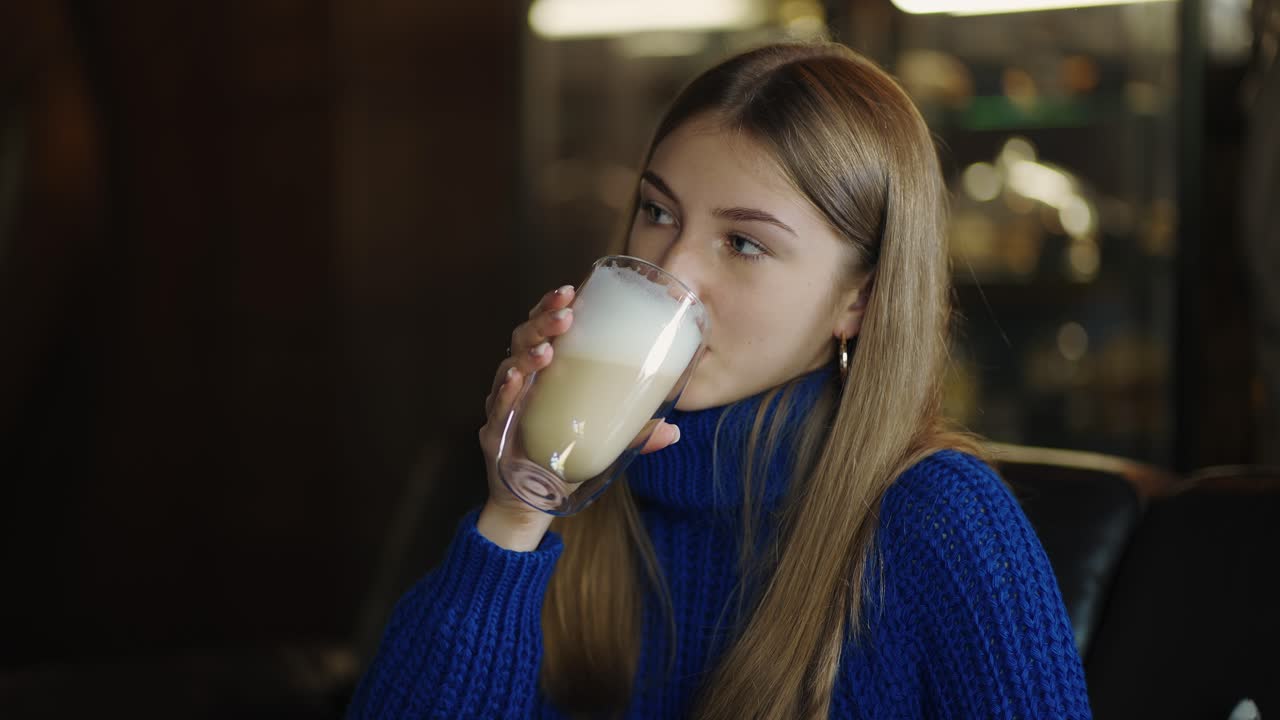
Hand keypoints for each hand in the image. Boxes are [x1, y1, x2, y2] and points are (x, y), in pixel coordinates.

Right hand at [476, 285, 680, 549]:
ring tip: (547, 351)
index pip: (547, 329)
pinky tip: (517, 382)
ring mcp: (507, 404)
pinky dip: (505, 393)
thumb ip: (636, 434)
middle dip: (543, 321)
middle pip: (525, 337)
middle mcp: (524, 381)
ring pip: (509, 366)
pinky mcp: (495, 431)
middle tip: (565, 314)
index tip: (572, 290)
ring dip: (528, 353)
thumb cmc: (565, 458)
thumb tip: (675, 431)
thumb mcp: (606, 442)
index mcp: (549, 373)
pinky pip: (497, 407)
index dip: (553, 307)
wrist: (532, 502)